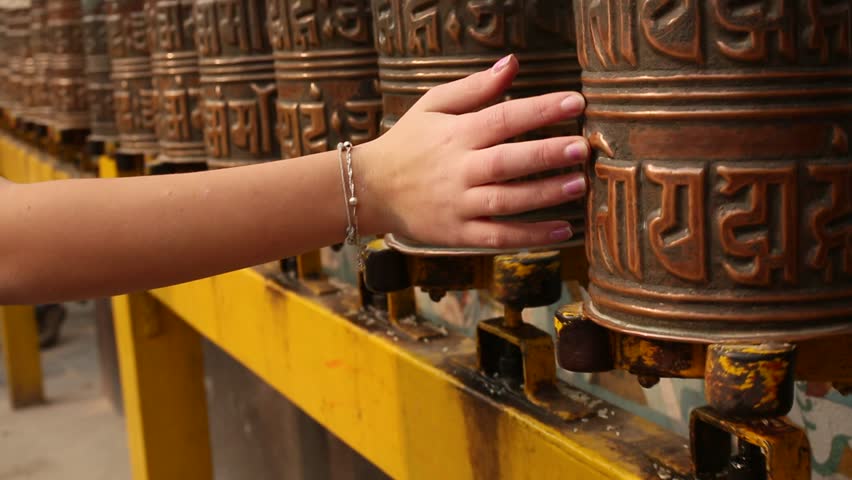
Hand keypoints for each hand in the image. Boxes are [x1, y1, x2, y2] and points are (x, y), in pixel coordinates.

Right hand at [359, 54, 588, 248]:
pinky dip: (530, 237)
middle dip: (547, 154)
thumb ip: (475, 87)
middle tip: (581, 147)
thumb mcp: (432, 105)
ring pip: (507, 201)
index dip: (541, 109)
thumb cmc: (408, 143)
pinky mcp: (458, 233)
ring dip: (545, 195)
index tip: (575, 102)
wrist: (370, 189)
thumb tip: (512, 63)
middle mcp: (459, 170)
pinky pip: (498, 237)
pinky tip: (562, 231)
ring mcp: (458, 204)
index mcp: (456, 134)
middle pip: (508, 161)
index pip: (504, 117)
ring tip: (578, 185)